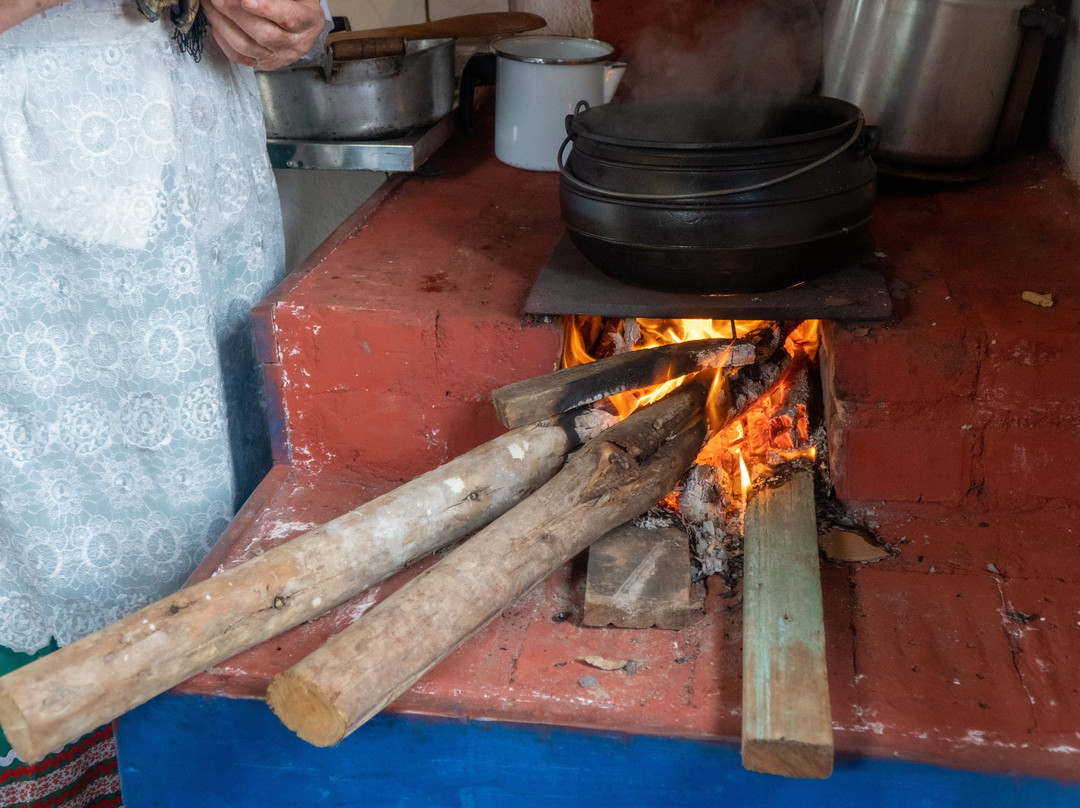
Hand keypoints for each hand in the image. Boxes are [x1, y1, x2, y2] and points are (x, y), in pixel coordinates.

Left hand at [204, 0, 324, 69]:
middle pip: (264, 34)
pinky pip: (239, 56)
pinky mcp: (264, 63)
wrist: (302, 23)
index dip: (266, 9)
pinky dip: (223, 39)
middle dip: (235, 14)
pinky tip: (215, 22)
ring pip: (247, 46)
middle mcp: (296, 44)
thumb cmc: (295, 2)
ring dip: (223, 24)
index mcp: (308, 21)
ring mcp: (280, 57)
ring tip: (211, 6)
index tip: (246, 1)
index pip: (288, 19)